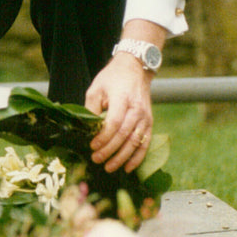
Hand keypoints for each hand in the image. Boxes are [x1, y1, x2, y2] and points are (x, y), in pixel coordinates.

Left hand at [85, 53, 153, 172]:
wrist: (134, 69)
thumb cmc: (112, 78)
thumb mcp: (96, 88)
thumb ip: (92, 108)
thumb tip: (87, 129)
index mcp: (123, 99)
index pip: (114, 123)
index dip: (103, 138)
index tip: (91, 146)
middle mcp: (137, 110)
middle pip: (124, 135)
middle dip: (109, 151)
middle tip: (96, 159)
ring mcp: (145, 117)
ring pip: (135, 142)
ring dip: (121, 158)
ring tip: (108, 167)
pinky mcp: (149, 123)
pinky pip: (145, 143)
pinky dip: (137, 158)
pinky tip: (128, 168)